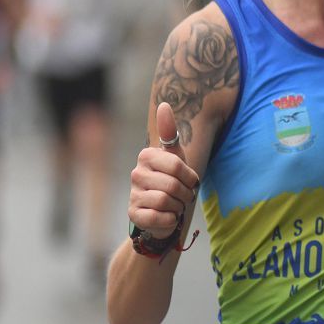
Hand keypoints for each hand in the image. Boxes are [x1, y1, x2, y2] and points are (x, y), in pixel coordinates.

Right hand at [128, 102, 198, 238]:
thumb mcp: (176, 157)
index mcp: (146, 156)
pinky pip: (160, 217)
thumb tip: (164, 103)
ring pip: (166, 202)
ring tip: (174, 205)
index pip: (177, 166)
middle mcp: (136, 173)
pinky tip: (166, 216)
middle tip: (182, 196)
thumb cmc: (173, 181)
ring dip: (178, 207)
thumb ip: (170, 132)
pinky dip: (169, 219)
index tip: (190, 181)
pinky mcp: (133, 214)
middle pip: (173, 185)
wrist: (165, 212)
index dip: (190, 177)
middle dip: (185, 194)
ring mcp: (133, 194)